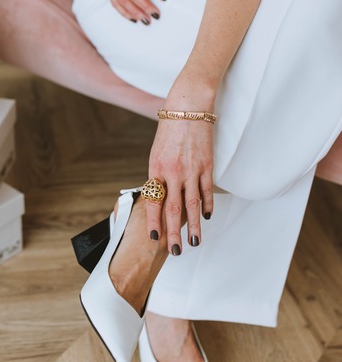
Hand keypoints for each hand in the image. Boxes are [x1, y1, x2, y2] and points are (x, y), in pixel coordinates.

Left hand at [145, 81, 215, 254]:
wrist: (188, 109)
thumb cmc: (169, 131)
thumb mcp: (156, 154)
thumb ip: (158, 177)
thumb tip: (159, 199)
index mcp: (156, 169)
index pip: (154, 202)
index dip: (154, 222)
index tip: (155, 238)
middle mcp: (173, 172)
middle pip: (173, 209)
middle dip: (173, 233)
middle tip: (175, 252)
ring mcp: (191, 170)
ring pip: (192, 205)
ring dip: (194, 227)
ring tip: (195, 243)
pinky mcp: (207, 165)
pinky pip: (207, 191)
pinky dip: (207, 206)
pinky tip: (206, 218)